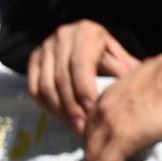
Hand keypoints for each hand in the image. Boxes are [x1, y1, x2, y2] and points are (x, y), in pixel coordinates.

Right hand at [26, 18, 135, 133]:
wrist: (92, 43)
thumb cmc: (112, 55)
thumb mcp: (122, 59)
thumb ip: (124, 73)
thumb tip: (127, 93)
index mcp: (87, 32)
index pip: (81, 65)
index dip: (85, 91)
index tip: (93, 112)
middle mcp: (63, 36)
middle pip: (61, 78)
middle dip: (72, 107)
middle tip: (83, 127)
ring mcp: (45, 47)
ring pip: (46, 85)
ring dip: (59, 110)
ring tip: (74, 126)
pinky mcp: (34, 59)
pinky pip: (34, 88)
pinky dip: (47, 106)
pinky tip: (61, 117)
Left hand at [81, 52, 161, 160]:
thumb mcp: (145, 80)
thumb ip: (136, 94)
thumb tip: (149, 101)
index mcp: (106, 98)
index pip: (91, 132)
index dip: (96, 151)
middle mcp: (100, 112)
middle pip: (88, 148)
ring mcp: (109, 125)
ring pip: (92, 160)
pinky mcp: (122, 138)